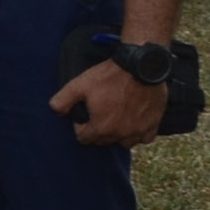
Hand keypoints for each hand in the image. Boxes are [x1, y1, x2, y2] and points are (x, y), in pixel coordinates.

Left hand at [51, 56, 168, 148]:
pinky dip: (138, 134)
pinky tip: (133, 123)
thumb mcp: (79, 85)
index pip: (84, 138)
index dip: (80, 127)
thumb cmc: (109, 76)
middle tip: (98, 115)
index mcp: (101, 128)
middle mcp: (121, 134)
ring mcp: (139, 131)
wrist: (141, 66)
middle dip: (97, 132)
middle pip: (103, 141)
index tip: (83, 116)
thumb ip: (62, 101)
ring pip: (124, 143)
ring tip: (115, 120)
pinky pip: (144, 138)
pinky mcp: (153, 124)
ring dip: (117, 135)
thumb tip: (56, 111)